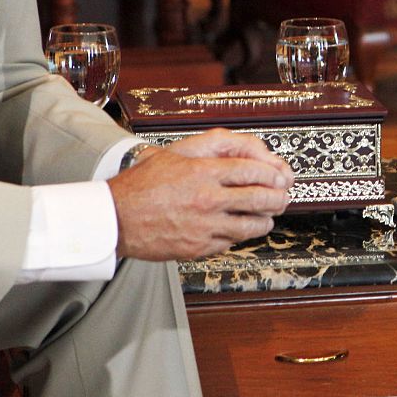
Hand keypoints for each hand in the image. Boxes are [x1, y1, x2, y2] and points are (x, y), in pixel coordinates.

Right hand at [109, 129, 292, 259]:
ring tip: (267, 217)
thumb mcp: (175, 154)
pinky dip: (239, 236)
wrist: (114, 219)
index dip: (272, 174)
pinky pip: (230, 242)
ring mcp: (204, 226)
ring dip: (264, 221)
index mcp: (202, 173)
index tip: (279, 177)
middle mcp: (207, 199)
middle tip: (282, 198)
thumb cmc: (140, 185)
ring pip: (250, 226)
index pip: (252, 171)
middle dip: (277, 198)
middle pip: (259, 199)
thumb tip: (241, 151)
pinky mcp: (198, 248)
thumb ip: (209, 149)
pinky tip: (240, 230)